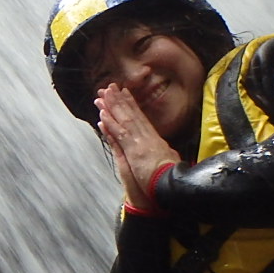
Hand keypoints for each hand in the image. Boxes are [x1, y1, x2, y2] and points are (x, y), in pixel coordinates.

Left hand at [96, 83, 180, 211]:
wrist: (172, 185)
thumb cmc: (171, 177)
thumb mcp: (169, 160)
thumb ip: (164, 152)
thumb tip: (166, 149)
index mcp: (155, 139)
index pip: (140, 117)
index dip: (131, 104)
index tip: (124, 92)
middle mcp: (146, 137)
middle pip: (130, 115)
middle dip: (118, 100)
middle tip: (108, 87)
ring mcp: (139, 143)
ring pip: (123, 120)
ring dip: (111, 107)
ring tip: (102, 95)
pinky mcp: (133, 151)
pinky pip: (119, 135)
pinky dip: (111, 124)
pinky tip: (102, 114)